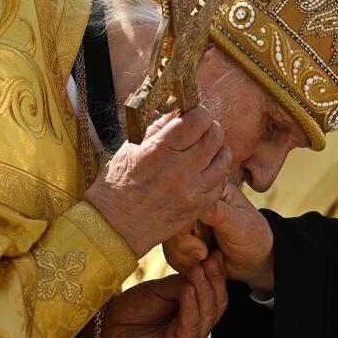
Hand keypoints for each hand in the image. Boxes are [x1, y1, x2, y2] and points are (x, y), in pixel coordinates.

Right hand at [85, 106, 231, 257]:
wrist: (113, 227)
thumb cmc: (117, 185)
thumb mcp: (131, 148)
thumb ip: (159, 127)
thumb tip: (179, 110)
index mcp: (160, 151)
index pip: (198, 120)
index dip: (199, 113)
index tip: (193, 115)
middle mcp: (180, 170)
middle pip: (215, 136)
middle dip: (210, 128)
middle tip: (202, 131)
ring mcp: (192, 190)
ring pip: (224, 159)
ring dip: (218, 150)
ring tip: (206, 150)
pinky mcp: (199, 207)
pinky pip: (221, 183)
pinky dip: (216, 173)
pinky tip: (205, 171)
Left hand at [98, 253, 227, 337]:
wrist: (105, 335)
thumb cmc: (131, 312)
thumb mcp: (159, 290)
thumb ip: (181, 282)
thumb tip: (202, 266)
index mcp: (196, 311)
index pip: (216, 291)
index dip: (217, 272)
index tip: (216, 251)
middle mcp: (198, 326)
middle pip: (218, 302)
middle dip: (215, 278)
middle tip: (211, 258)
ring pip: (209, 313)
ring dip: (205, 288)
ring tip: (200, 269)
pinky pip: (191, 325)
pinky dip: (191, 306)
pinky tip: (188, 289)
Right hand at [166, 181, 273, 290]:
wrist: (255, 261)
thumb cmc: (254, 238)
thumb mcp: (242, 226)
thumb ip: (222, 215)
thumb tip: (200, 204)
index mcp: (214, 192)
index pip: (186, 200)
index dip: (184, 222)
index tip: (198, 242)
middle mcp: (197, 206)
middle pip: (172, 222)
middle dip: (184, 245)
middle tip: (203, 254)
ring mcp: (189, 225)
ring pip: (170, 242)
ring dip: (186, 257)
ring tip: (209, 259)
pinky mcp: (184, 243)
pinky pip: (172, 255)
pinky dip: (186, 265)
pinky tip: (205, 264)